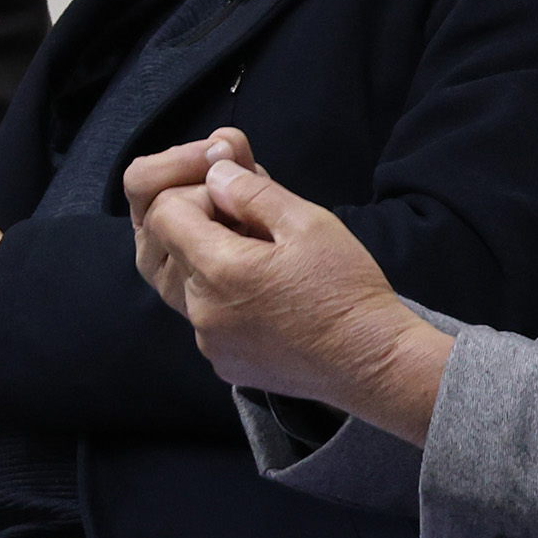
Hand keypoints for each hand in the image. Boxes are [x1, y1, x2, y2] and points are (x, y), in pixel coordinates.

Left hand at [133, 149, 450, 444]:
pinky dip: (228, 302)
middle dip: (206, 227)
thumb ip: (250, 191)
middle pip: (174, 248)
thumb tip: (214, 174)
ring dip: (217, 265)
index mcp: (218, 270)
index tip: (239, 202)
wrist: (372, 362)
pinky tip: (271, 300)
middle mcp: (201, 312)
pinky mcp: (224, 363)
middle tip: (260, 228)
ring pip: (191, 284)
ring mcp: (209, 343)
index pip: (164, 213)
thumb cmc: (346, 288)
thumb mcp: (307, 221)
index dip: (198, 195)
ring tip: (269, 266)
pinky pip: (208, 319)